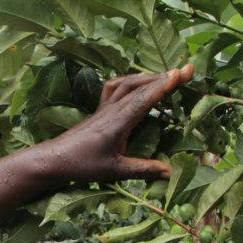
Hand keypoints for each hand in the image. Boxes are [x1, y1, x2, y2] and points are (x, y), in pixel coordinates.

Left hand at [0, 65, 193, 228]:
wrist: (54, 159)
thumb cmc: (83, 166)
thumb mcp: (115, 171)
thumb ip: (143, 169)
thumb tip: (170, 172)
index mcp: (118, 123)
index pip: (145, 98)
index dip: (164, 85)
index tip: (181, 73)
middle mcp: (112, 110)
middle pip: (140, 86)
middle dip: (164, 77)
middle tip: (187, 70)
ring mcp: (104, 108)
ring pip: (128, 83)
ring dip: (149, 76)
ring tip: (169, 74)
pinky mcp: (99, 110)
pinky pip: (115, 87)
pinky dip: (130, 80)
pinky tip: (138, 81)